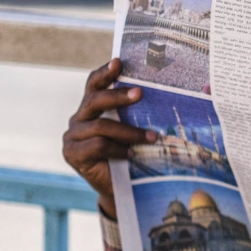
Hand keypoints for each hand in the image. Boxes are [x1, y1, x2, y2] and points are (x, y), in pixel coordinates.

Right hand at [62, 59, 156, 218]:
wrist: (119, 188)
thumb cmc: (129, 154)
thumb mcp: (133, 131)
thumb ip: (138, 113)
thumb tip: (178, 92)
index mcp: (91, 108)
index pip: (94, 84)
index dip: (105, 72)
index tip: (119, 61)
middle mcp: (78, 119)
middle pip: (95, 100)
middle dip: (118, 95)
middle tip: (141, 93)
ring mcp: (72, 137)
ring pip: (101, 127)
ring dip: (129, 131)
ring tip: (152, 137)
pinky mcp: (72, 155)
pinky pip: (97, 146)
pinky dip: (117, 149)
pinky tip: (131, 154)